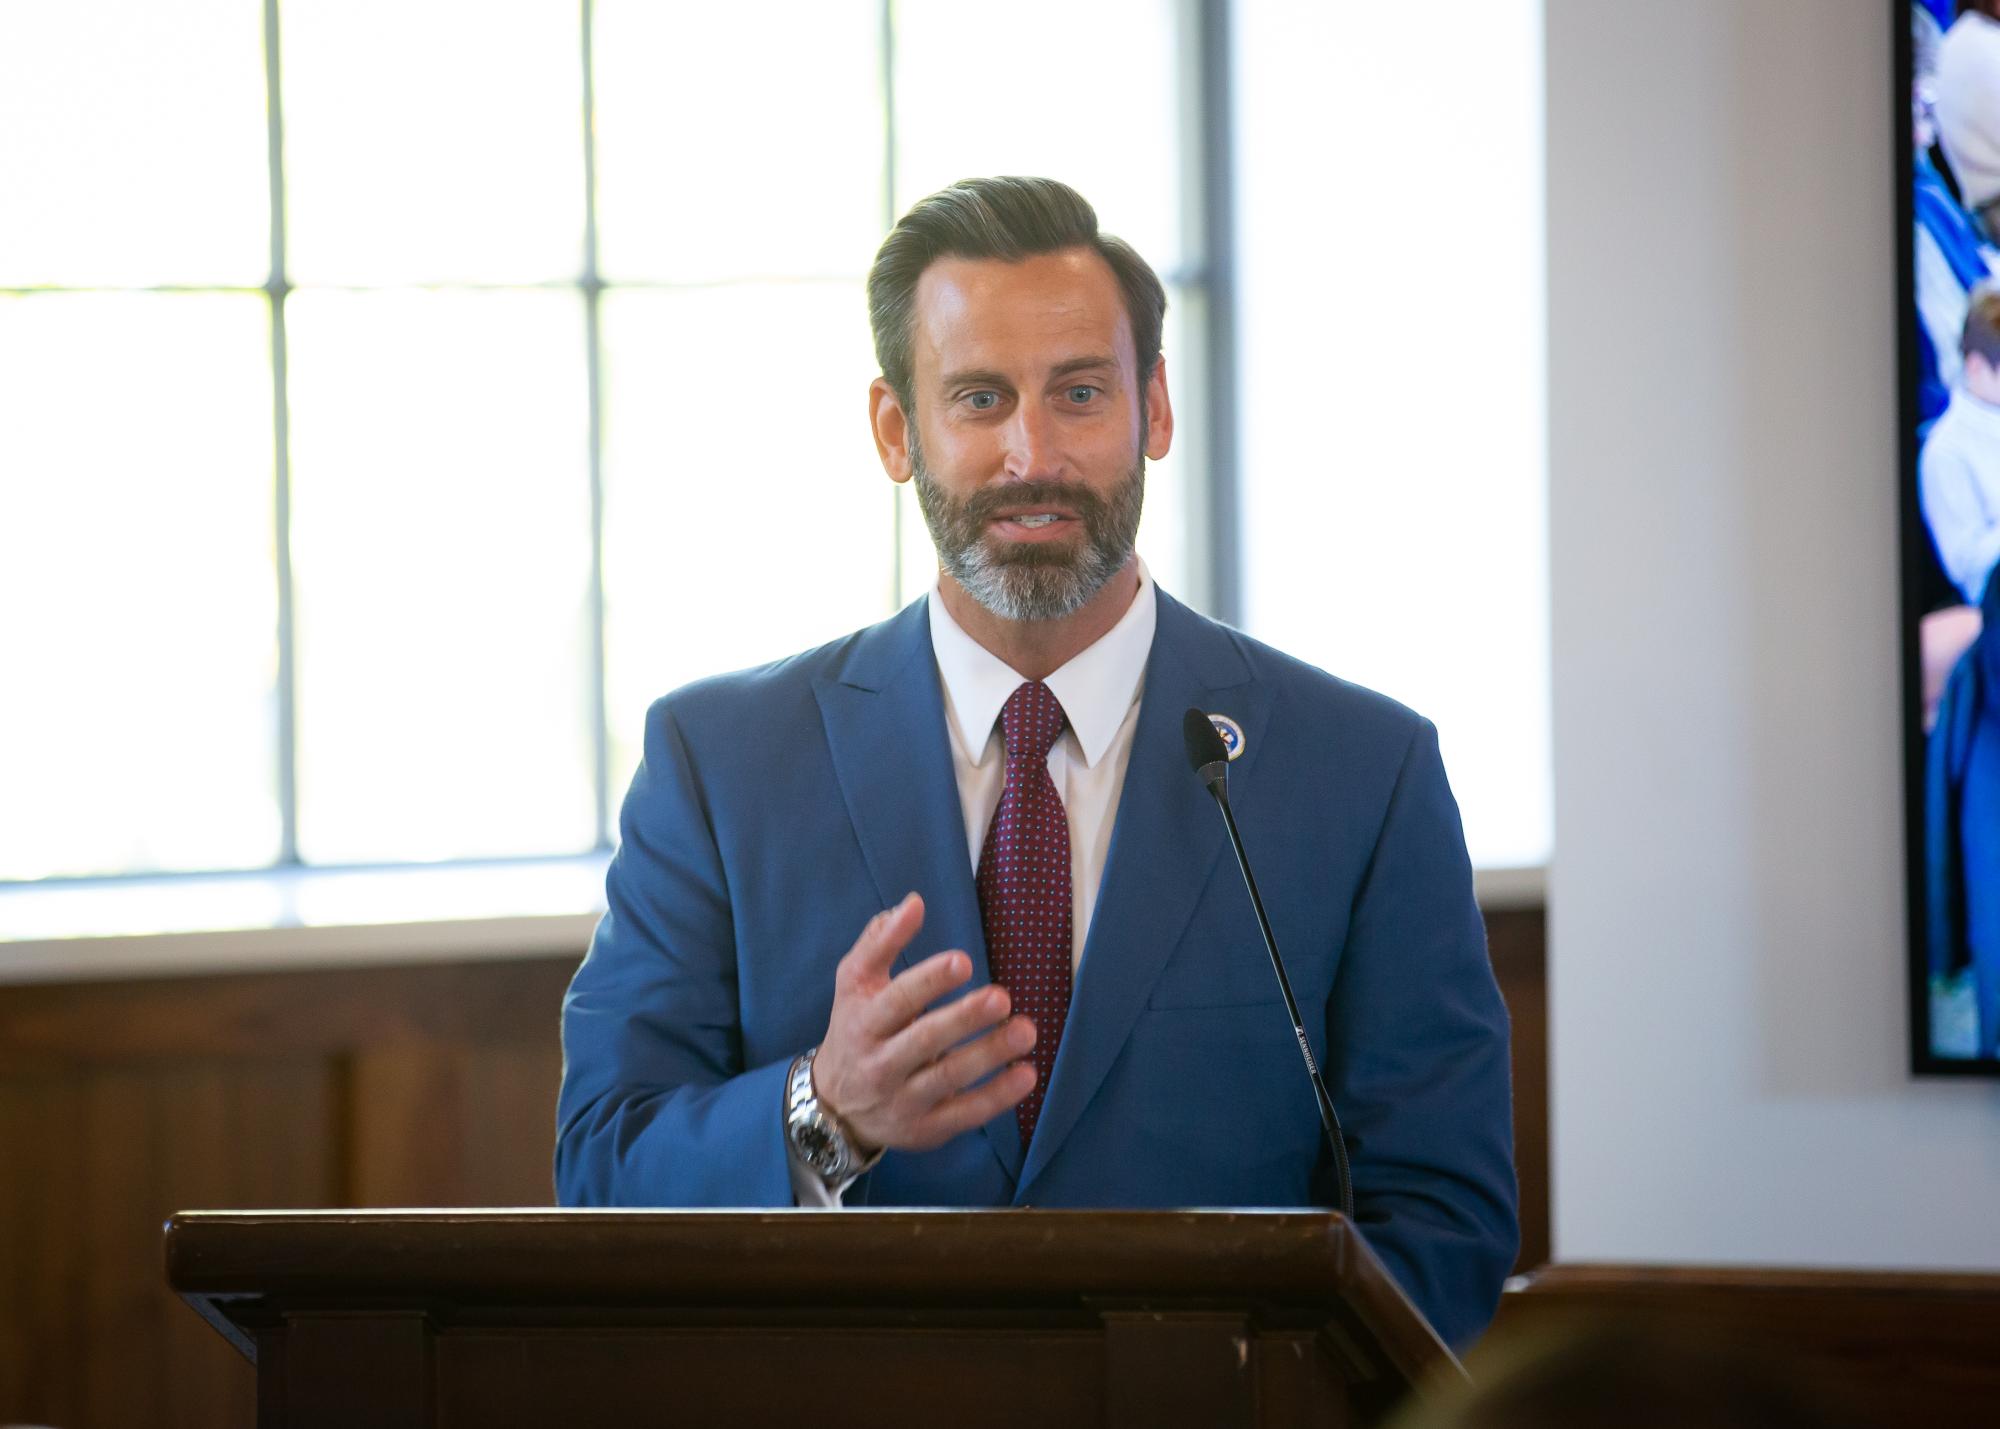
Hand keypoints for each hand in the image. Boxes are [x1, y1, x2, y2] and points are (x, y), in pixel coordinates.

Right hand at [811, 892, 1036, 1152]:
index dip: (928, 981)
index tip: (962, 961)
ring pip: (948, 1077)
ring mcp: (903, 1100)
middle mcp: (880, 1063)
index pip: (896, 1000)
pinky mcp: (925, 1129)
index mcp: (863, 1022)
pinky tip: (1026, 1075)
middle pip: (924, 1040)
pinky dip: (997, 1098)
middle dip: (964, 1019)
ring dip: (990, 1054)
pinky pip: (964, 1115)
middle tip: (1002, 997)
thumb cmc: (856, 1027)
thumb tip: (913, 902)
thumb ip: (880, 941)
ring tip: (1025, 1031)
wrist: (834, 1105)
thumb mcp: (854, 983)